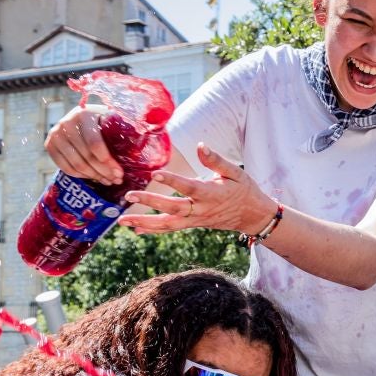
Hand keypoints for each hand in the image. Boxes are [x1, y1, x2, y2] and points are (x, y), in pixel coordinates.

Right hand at [43, 104, 122, 185]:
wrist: (80, 117)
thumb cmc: (102, 120)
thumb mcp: (112, 120)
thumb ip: (123, 129)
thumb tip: (143, 141)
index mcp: (84, 115)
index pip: (95, 145)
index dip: (108, 162)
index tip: (120, 173)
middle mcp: (66, 123)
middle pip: (86, 157)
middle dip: (104, 172)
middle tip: (116, 180)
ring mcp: (55, 134)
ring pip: (76, 165)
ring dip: (94, 176)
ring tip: (107, 181)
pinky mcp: (49, 145)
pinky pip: (65, 167)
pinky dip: (81, 176)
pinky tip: (93, 177)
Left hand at [118, 145, 275, 237]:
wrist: (252, 216)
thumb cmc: (244, 190)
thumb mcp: (236, 172)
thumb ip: (216, 160)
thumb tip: (200, 145)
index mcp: (211, 194)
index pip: (188, 187)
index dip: (173, 181)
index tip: (156, 174)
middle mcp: (201, 210)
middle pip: (172, 209)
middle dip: (150, 202)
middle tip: (130, 195)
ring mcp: (195, 220)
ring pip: (167, 224)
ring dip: (144, 222)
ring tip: (122, 220)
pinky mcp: (192, 225)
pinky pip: (170, 229)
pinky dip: (152, 230)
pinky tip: (136, 228)